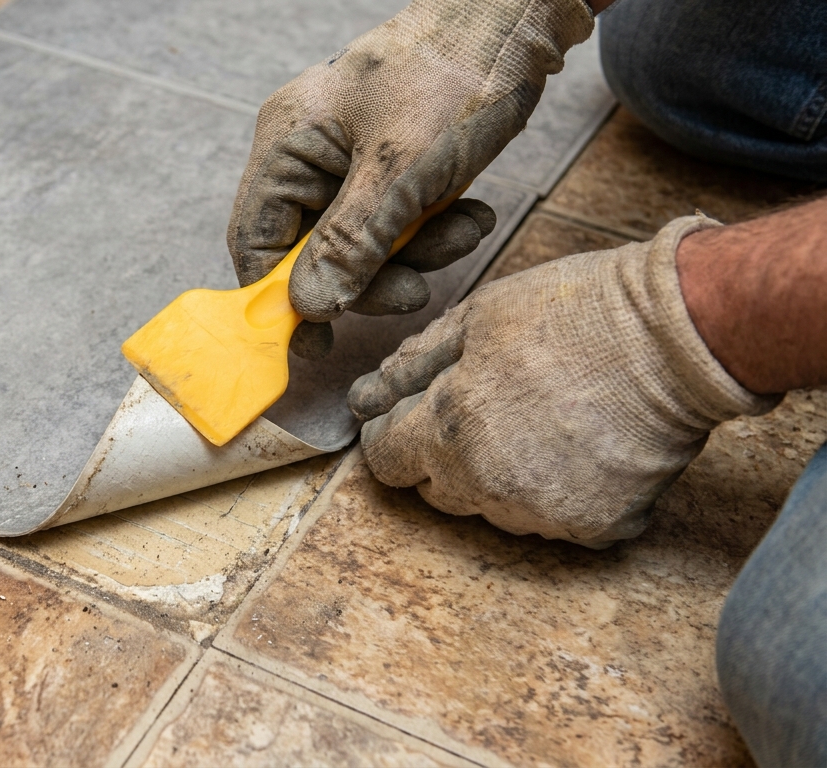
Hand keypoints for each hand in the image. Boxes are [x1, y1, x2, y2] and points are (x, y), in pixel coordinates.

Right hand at [229, 0, 593, 355]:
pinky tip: (471, 214)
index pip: (257, 239)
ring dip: (414, 251)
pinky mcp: (389, 162)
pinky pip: (396, 218)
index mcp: (288, 141)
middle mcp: (308, 151)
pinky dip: (431, 227)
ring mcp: (348, 157)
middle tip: (416, 290)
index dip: (278, 300)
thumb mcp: (404, 168)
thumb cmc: (456, 71)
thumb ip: (350, 242)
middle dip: (370, 273)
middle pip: (312, 248)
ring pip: (362, 240)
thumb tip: (309, 308)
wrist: (519, 15)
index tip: (311, 347)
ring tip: (467, 231)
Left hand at [349, 216, 779, 547]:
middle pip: (435, 490)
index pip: (384, 461)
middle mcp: (487, 485)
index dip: (393, 432)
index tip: (412, 411)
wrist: (680, 336)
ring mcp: (542, 513)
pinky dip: (560, 493)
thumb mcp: (477, 317)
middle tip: (486, 405)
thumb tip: (366, 396)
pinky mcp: (594, 526)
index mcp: (448, 431)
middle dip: (443, 454)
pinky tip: (579, 447)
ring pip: (493, 509)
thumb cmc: (575, 313)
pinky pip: (554, 520)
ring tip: (540, 420)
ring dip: (499, 477)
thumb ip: (412, 365)